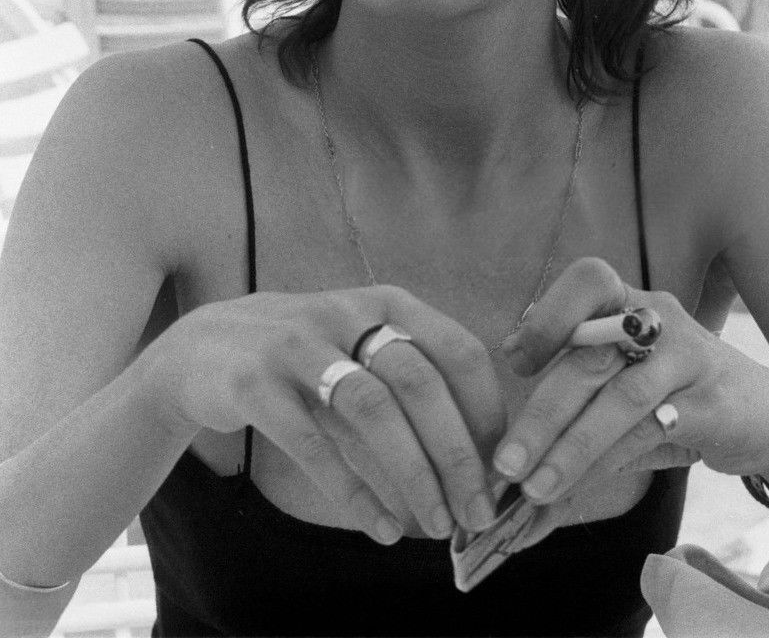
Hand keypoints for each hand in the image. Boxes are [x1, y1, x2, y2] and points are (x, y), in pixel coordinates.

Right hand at [154, 285, 504, 543]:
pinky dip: (353, 491)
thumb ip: (410, 385)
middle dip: (457, 453)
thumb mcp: (361, 349)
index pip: (458, 350)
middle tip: (479, 511)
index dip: (486, 410)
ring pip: (371, 409)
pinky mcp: (255, 382)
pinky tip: (380, 528)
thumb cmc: (304, 357)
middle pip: (420, 382)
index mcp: (385, 302)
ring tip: (435, 525)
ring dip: (412, 473)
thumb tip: (479, 455)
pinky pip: (314, 443)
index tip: (503, 466)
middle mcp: (346, 313)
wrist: (203, 348)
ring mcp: (297, 344)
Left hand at [490, 257, 768, 506]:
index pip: (589, 281)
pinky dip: (607, 464)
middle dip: (542, 413)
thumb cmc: (676, 392)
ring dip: (570, 449)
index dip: (547, 315)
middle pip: (592, 357)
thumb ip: (579, 373)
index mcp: (632, 300)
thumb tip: (509, 400)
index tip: (514, 361)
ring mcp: (690, 358)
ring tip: (533, 487)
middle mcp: (660, 319)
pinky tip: (577, 489)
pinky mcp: (713, 405)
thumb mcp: (627, 372)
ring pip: (620, 400)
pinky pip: (651, 434)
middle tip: (505, 462)